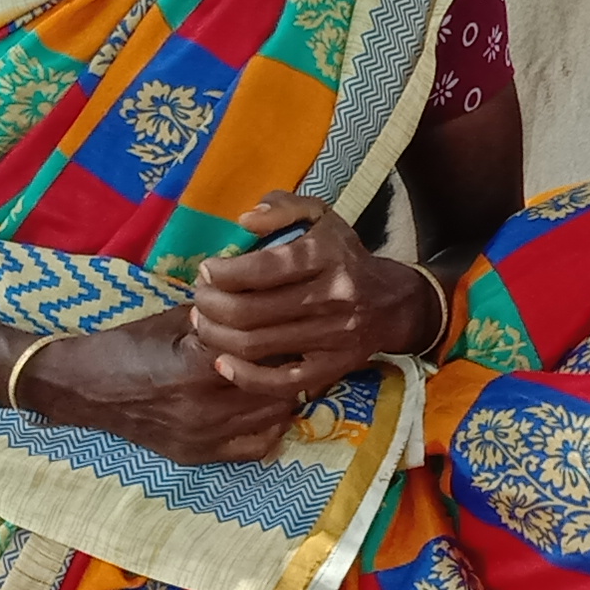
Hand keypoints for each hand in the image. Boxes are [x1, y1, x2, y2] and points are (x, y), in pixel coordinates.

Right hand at [19, 312, 300, 464]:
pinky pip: (255, 448)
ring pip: (272, 418)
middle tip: (294, 351)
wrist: (87, 388)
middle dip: (290, 368)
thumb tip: (265, 298)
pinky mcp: (198, 455)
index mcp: (199, 366)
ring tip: (281, 376)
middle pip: (278, 389)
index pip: (269, 354)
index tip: (292, 326)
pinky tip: (265, 408)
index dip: (286, 338)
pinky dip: (269, 428)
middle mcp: (205, 407)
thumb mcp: (176, 320)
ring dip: (282, 397)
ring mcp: (202, 437)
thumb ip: (222, 315)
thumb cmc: (130, 345)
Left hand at [184, 191, 437, 397]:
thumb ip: (282, 207)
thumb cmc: (343, 255)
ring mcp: (332, 338)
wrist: (390, 303)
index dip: (223, 272)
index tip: (207, 270)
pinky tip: (222, 362)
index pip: (262, 268)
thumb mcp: (320, 217)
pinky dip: (244, 377)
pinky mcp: (331, 369)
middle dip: (211, 305)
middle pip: (251, 310)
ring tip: (203, 322)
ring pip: (257, 345)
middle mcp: (332, 297)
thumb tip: (245, 222)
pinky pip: (280, 382)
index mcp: (326, 256)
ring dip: (217, 336)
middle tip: (199, 298)